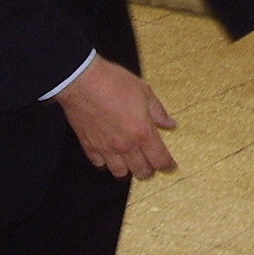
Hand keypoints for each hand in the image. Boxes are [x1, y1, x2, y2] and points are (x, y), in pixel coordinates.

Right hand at [55, 56, 176, 178]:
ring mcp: (106, 148)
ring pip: (120, 172)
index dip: (167, 165)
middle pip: (141, 171)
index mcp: (142, 132)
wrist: (83, 81)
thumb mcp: (144, 92)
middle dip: (149, 169)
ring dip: (128, 168)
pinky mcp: (89, 146)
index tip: (170, 165)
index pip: (159, 159)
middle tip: (150, 162)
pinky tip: (109, 153)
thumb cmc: (114, 83)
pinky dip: (106, 162)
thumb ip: (158, 112)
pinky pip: (99, 164)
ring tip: (129, 159)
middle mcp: (125, 145)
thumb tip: (170, 124)